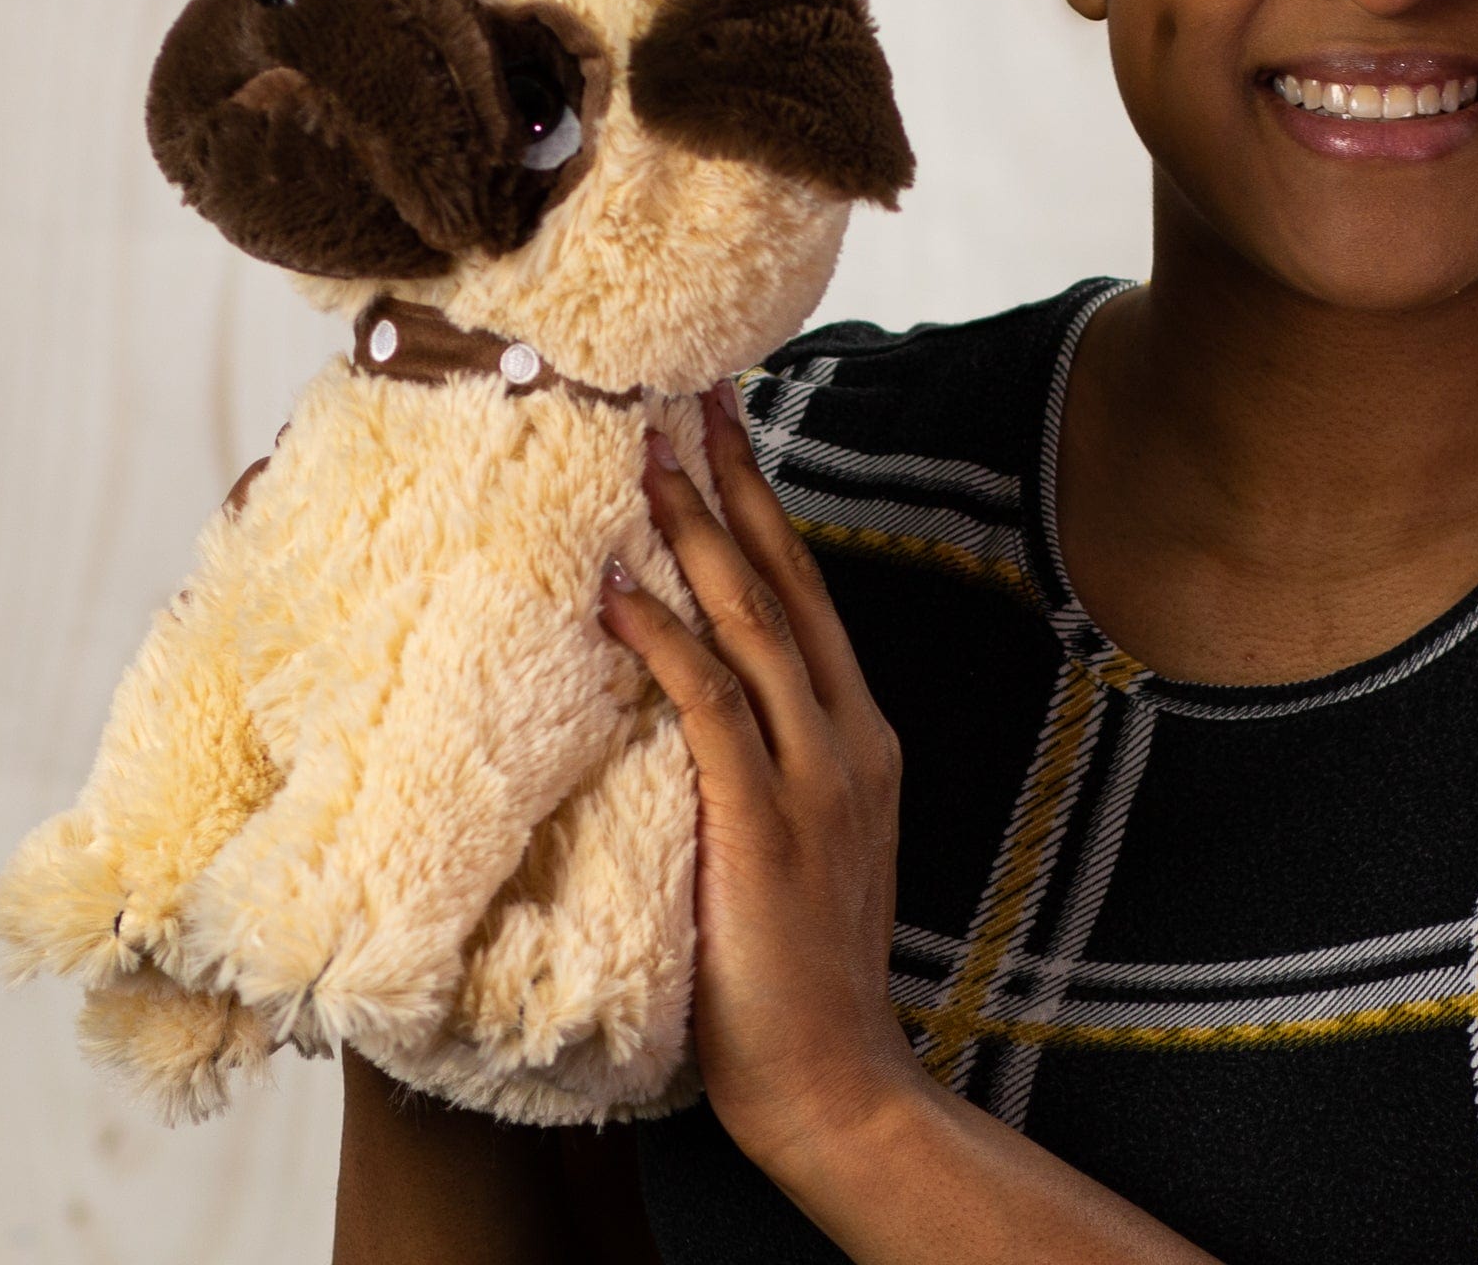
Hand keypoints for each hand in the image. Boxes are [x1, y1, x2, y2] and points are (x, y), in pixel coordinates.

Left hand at [596, 381, 924, 1174]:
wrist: (836, 1076)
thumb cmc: (799, 964)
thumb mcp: (803, 838)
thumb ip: (768, 762)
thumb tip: (688, 697)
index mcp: (857, 733)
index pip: (806, 596)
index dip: (765, 512)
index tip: (727, 439)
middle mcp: (847, 734)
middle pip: (788, 581)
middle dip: (738, 485)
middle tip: (693, 400)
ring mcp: (815, 774)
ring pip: (754, 624)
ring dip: (698, 538)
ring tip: (649, 461)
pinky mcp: (765, 821)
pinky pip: (712, 709)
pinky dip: (667, 645)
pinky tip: (620, 598)